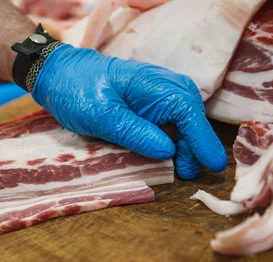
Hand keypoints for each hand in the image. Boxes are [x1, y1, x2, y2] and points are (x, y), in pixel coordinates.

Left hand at [31, 44, 226, 179]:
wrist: (60, 74)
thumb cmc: (78, 92)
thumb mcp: (102, 117)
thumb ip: (135, 133)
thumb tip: (169, 152)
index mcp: (154, 86)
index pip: (189, 114)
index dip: (202, 141)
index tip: (212, 165)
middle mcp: (164, 85)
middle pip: (192, 117)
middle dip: (196, 146)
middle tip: (190, 175)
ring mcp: (159, 92)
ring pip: (185, 119)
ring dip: (187, 144)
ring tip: (184, 170)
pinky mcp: (151, 101)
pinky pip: (172, 119)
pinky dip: (176, 137)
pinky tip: (173, 154)